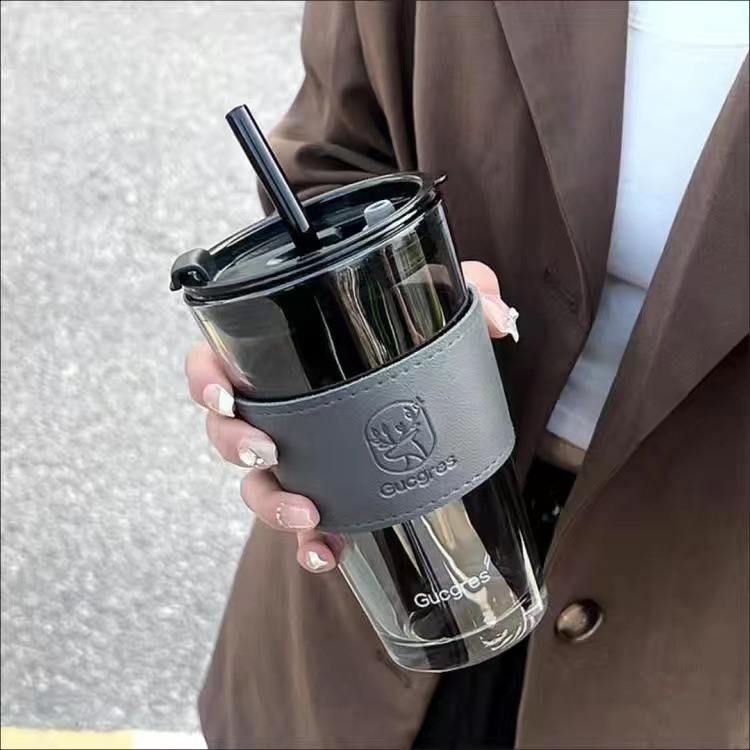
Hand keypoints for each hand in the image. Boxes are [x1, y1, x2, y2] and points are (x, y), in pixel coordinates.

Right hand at [184, 260, 518, 572]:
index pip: (221, 360)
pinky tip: (327, 555)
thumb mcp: (440, 306)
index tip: (221, 392)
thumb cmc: (417, 342)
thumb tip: (498, 318)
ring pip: (257, 486)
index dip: (205, 377)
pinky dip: (309, 545)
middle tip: (266, 450)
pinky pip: (303, 527)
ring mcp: (302, 456)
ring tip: (307, 514)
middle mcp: (283, 410)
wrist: (436, 399)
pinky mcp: (328, 493)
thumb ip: (468, 290)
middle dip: (234, 445)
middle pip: (227, 431)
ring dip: (271, 503)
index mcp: (288, 360)